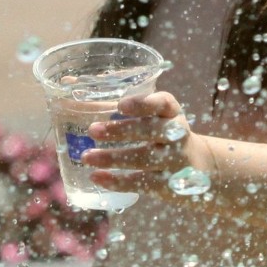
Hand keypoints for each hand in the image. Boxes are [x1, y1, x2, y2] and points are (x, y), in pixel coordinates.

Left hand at [80, 91, 213, 202]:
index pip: (164, 103)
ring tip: (87, 157)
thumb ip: (118, 103)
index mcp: (172, 112)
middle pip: (152, 131)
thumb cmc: (162, 133)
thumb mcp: (154, 115)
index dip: (144, 104)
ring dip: (113, 158)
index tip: (120, 105)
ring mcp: (174, 161)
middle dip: (122, 130)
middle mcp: (177, 134)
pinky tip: (97, 178)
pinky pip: (141, 183)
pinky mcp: (168, 185)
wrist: (199, 166)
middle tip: (93, 130)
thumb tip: (67, 82)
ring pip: (144, 158)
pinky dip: (118, 181)